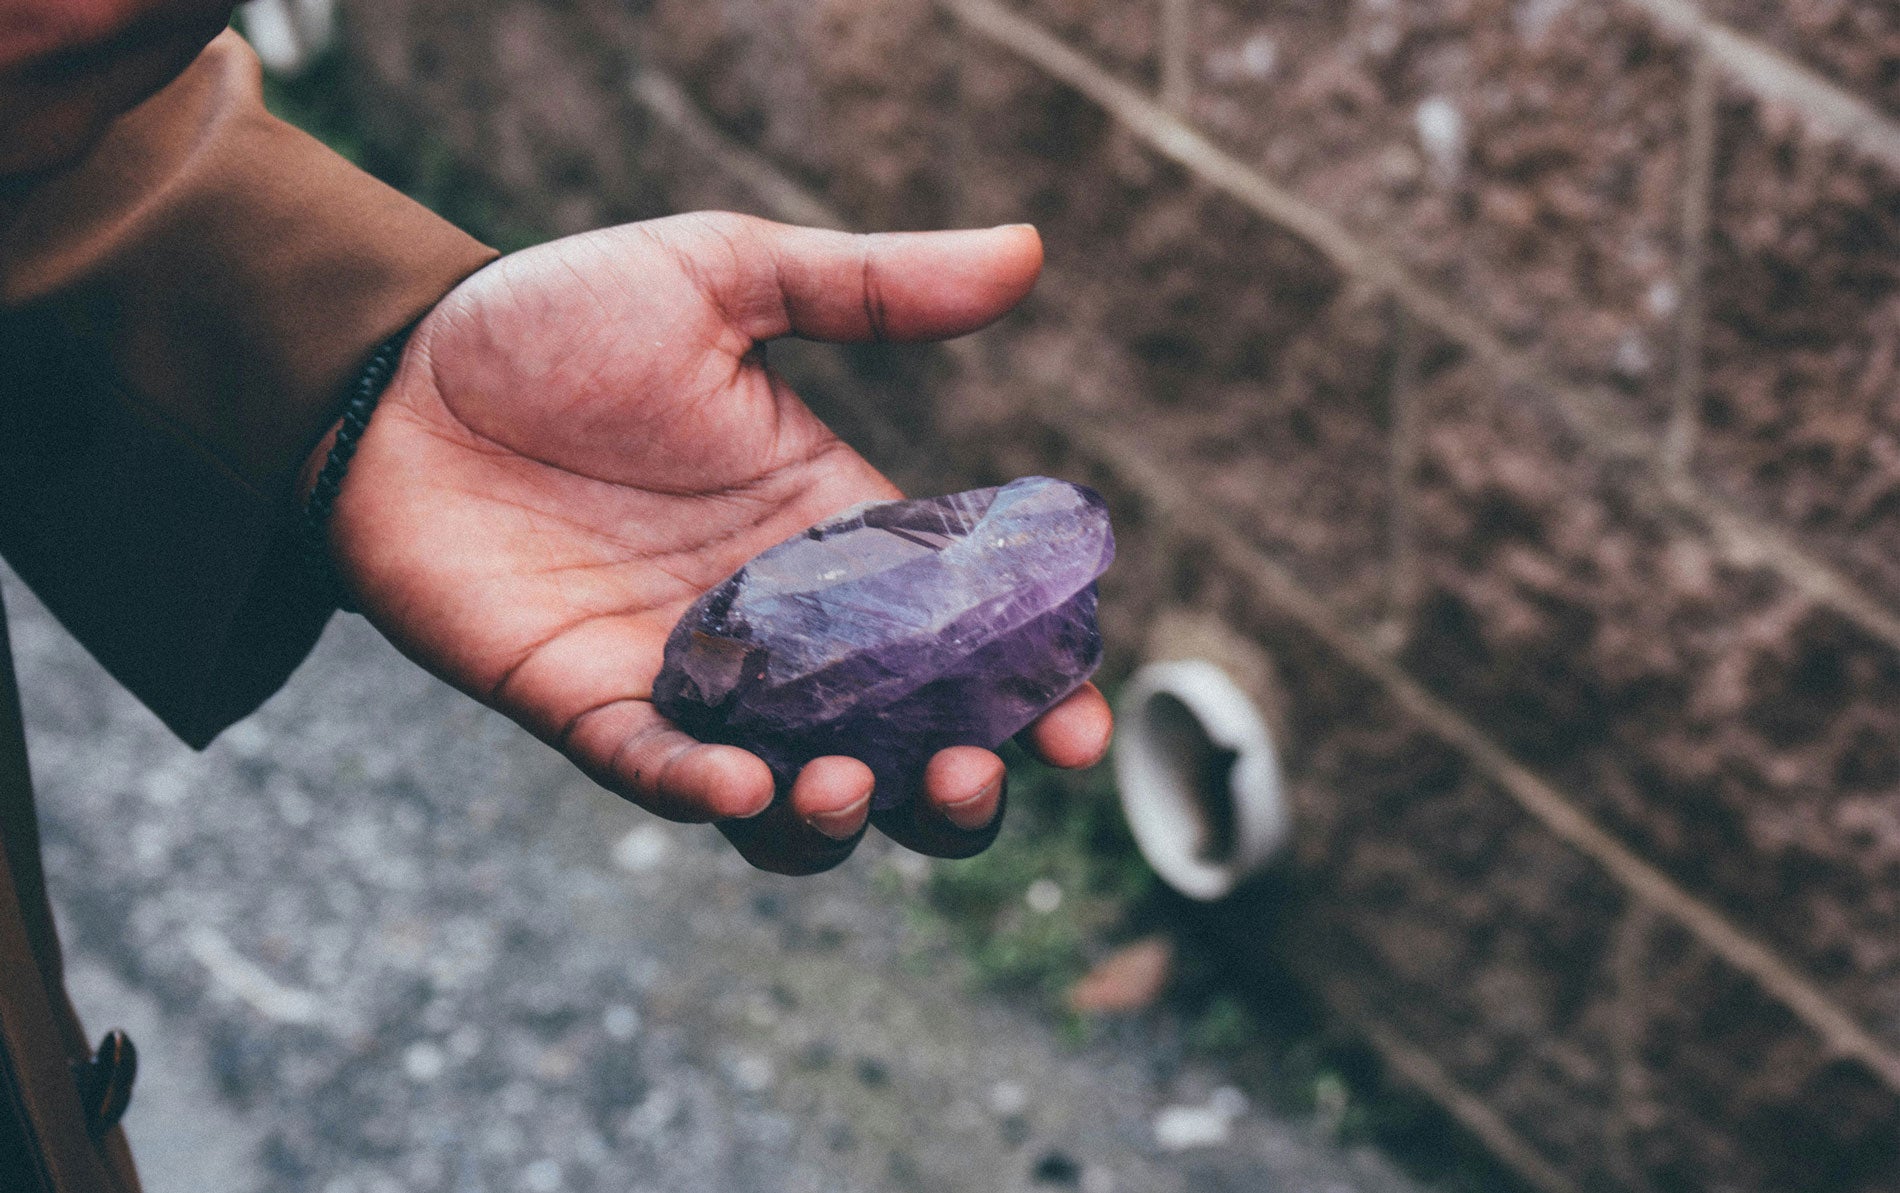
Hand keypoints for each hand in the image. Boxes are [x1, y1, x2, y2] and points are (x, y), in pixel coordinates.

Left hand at [315, 213, 1112, 873]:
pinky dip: (706, 793)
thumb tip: (1029, 254)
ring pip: (795, 798)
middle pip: (902, 749)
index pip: (964, 640)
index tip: (1079, 725)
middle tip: (976, 770)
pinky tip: (738, 779)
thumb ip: (872, 289)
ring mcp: (690, 679)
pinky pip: (658, 776)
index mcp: (837, 539)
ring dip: (844, 814)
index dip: (1034, 694)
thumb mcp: (723, 281)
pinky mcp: (589, 706)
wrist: (392, 369)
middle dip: (958, 787)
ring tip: (855, 778)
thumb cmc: (555, 320)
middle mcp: (782, 630)